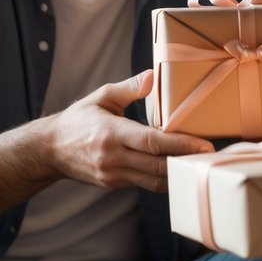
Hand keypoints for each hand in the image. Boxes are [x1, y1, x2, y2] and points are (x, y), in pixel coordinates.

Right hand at [50, 70, 212, 192]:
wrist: (50, 150)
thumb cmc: (79, 119)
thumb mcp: (101, 97)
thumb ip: (129, 88)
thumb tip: (153, 76)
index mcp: (111, 132)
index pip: (152, 142)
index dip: (180, 144)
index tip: (203, 145)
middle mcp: (113, 157)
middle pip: (158, 165)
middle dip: (187, 162)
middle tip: (212, 157)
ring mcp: (113, 174)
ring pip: (155, 180)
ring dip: (179, 174)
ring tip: (201, 165)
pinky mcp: (114, 184)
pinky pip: (146, 184)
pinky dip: (164, 179)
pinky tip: (179, 170)